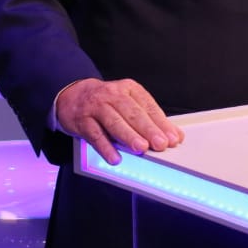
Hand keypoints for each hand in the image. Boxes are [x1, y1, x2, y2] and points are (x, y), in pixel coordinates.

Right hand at [55, 77, 183, 164]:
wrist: (73, 95)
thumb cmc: (106, 102)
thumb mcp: (128, 103)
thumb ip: (150, 118)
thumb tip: (175, 135)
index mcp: (128, 89)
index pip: (148, 106)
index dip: (161, 123)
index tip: (173, 138)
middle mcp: (112, 95)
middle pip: (132, 113)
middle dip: (148, 129)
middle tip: (160, 144)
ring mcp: (96, 107)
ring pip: (114, 122)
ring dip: (128, 136)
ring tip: (141, 148)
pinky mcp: (82, 121)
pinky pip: (95, 135)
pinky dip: (105, 147)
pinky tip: (115, 158)